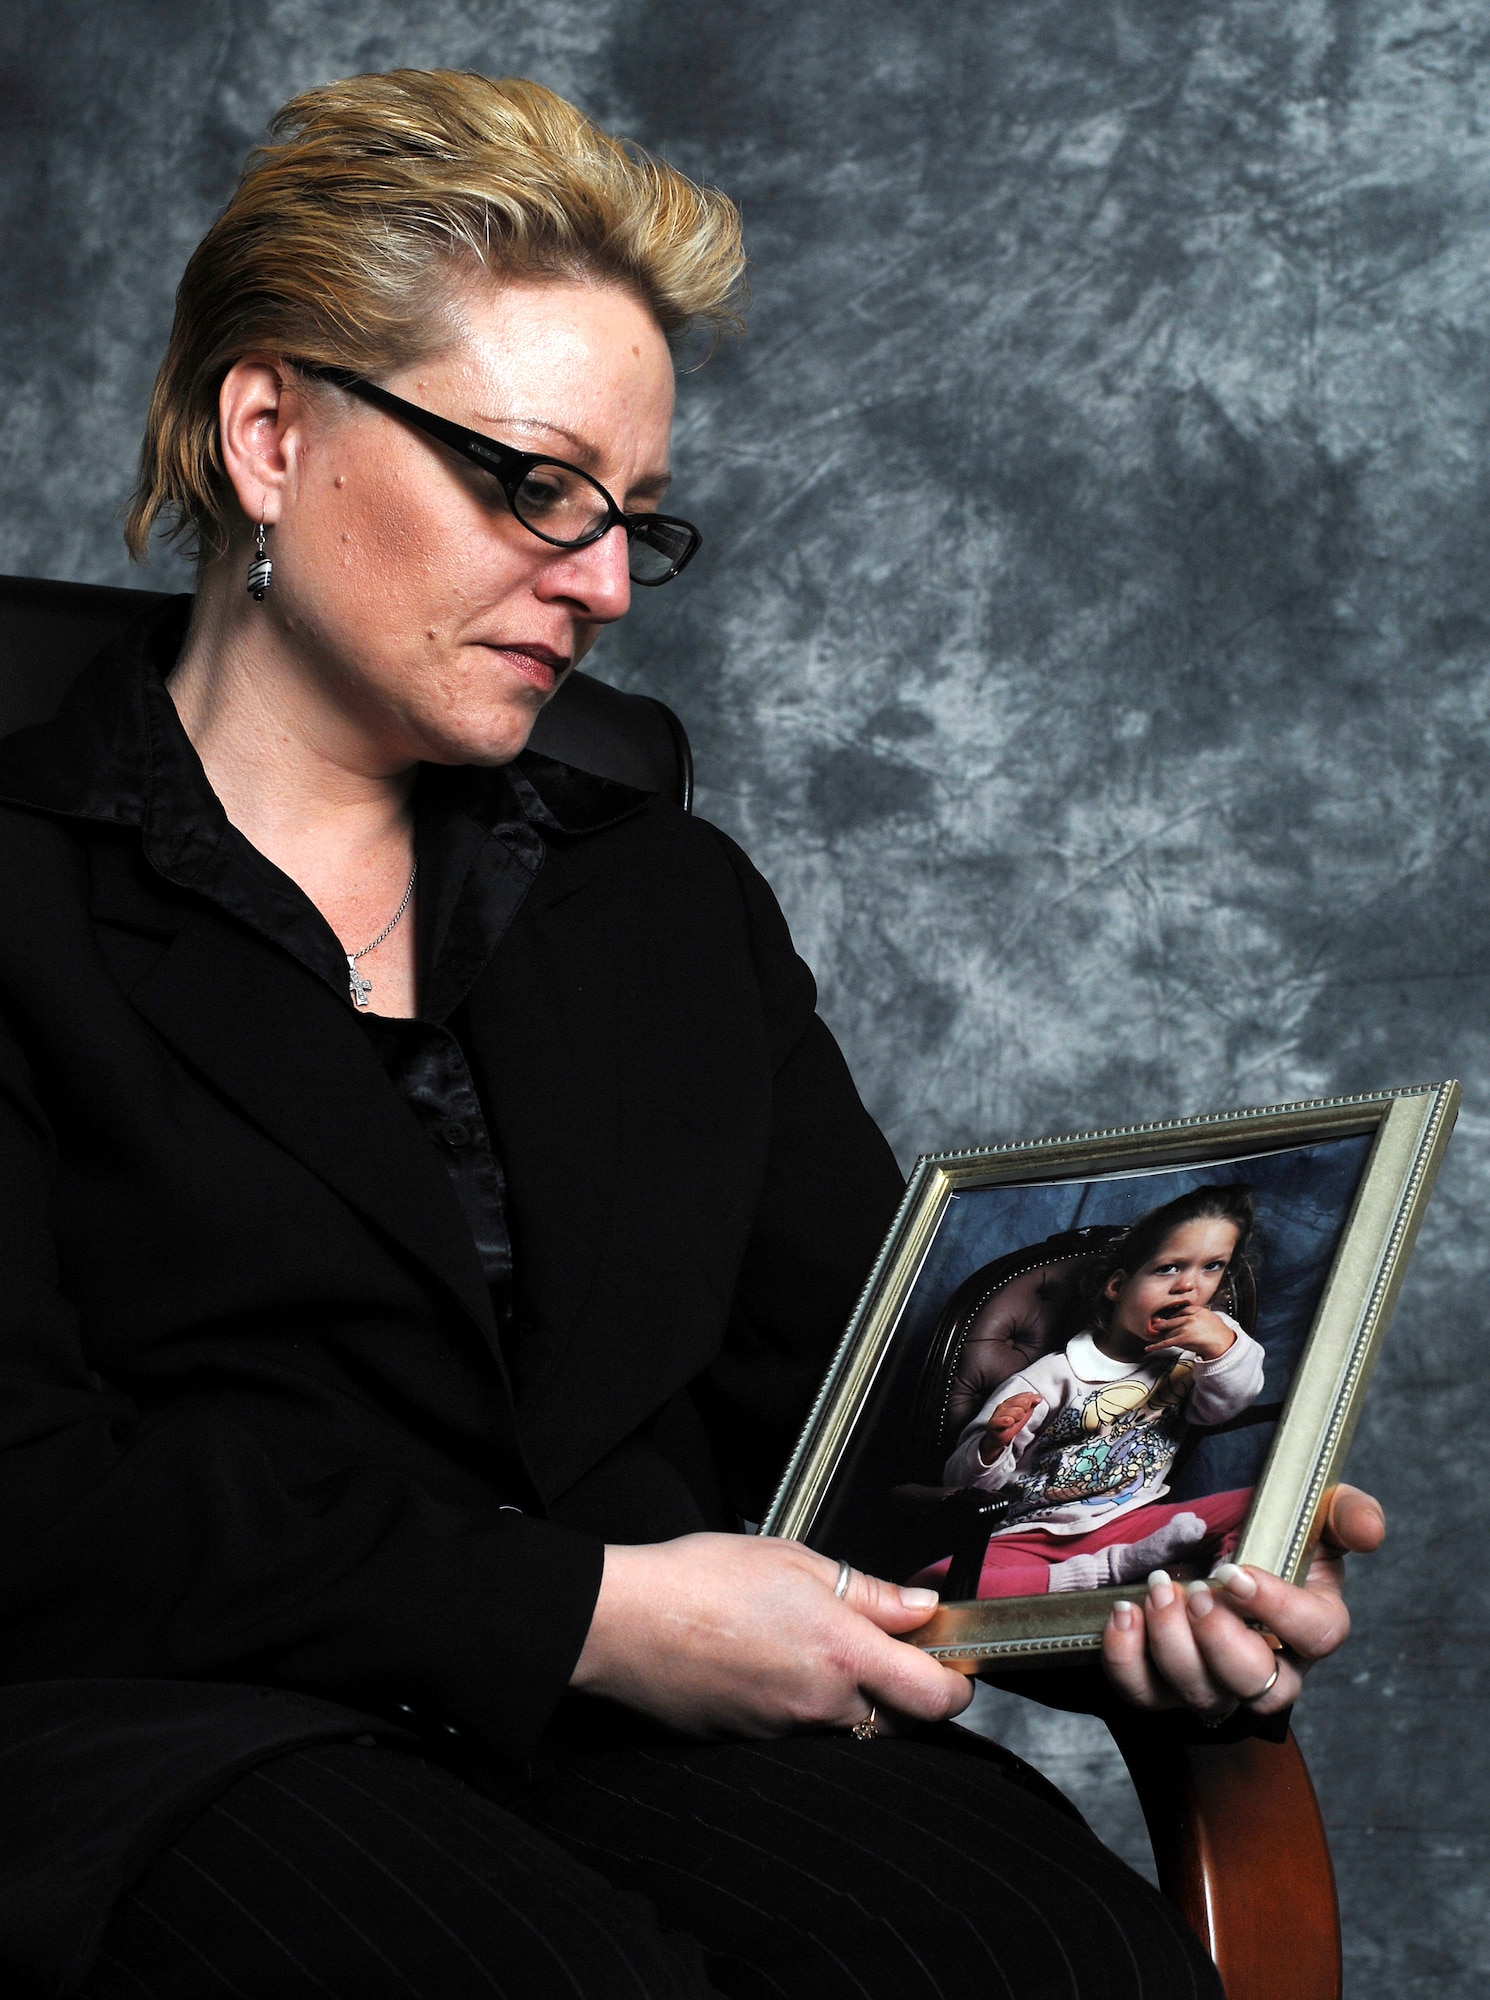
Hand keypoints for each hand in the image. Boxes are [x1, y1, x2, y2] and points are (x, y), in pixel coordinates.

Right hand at [570, 1532, 974, 1737]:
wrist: (622, 1623)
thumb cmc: (700, 1580)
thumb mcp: (795, 1560)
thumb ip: (868, 1591)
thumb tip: (920, 1607)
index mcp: (842, 1653)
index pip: (935, 1696)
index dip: (957, 1681)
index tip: (951, 1656)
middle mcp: (821, 1704)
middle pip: (899, 1721)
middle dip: (906, 1691)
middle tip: (882, 1642)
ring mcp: (786, 1730)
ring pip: (848, 1726)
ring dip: (851, 1696)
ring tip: (811, 1642)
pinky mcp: (753, 1742)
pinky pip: (800, 1730)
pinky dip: (803, 1703)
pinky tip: (772, 1661)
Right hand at [983, 1390, 1040, 1446]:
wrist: (998, 1436)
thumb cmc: (1010, 1424)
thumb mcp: (1023, 1414)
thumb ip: (1030, 1404)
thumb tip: (1039, 1396)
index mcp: (1010, 1403)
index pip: (1020, 1397)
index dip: (1028, 1398)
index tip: (1037, 1399)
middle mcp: (1003, 1407)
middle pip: (1014, 1403)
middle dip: (1022, 1406)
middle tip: (1024, 1410)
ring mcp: (997, 1415)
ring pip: (1008, 1412)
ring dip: (1016, 1414)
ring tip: (1018, 1418)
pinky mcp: (993, 1425)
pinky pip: (998, 1422)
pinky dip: (1004, 1421)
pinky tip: (1010, 1421)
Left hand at [1101, 1484, 1384, 1720]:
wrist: (1211, 1541)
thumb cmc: (1270, 1532)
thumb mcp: (1312, 1511)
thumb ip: (1345, 1513)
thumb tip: (1370, 1531)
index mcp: (1314, 1623)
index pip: (1317, 1636)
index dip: (1279, 1610)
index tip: (1235, 1573)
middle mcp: (1271, 1666)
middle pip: (1259, 1688)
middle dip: (1222, 1643)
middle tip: (1194, 1593)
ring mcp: (1218, 1682)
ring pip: (1204, 1698)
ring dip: (1173, 1647)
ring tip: (1156, 1591)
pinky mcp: (1167, 1685)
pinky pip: (1147, 1695)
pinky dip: (1128, 1661)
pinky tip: (1124, 1613)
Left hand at [1141, 1302, 1235, 1361]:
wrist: (1224, 1343)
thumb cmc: (1218, 1331)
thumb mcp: (1208, 1315)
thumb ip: (1197, 1313)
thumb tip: (1187, 1313)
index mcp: (1195, 1310)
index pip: (1179, 1311)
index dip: (1172, 1317)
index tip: (1167, 1319)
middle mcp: (1188, 1317)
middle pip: (1171, 1321)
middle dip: (1163, 1326)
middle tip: (1156, 1327)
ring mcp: (1185, 1328)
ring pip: (1169, 1332)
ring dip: (1164, 1337)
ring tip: (1161, 1339)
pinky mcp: (1182, 1339)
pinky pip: (1166, 1342)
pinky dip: (1156, 1345)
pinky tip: (1149, 1348)